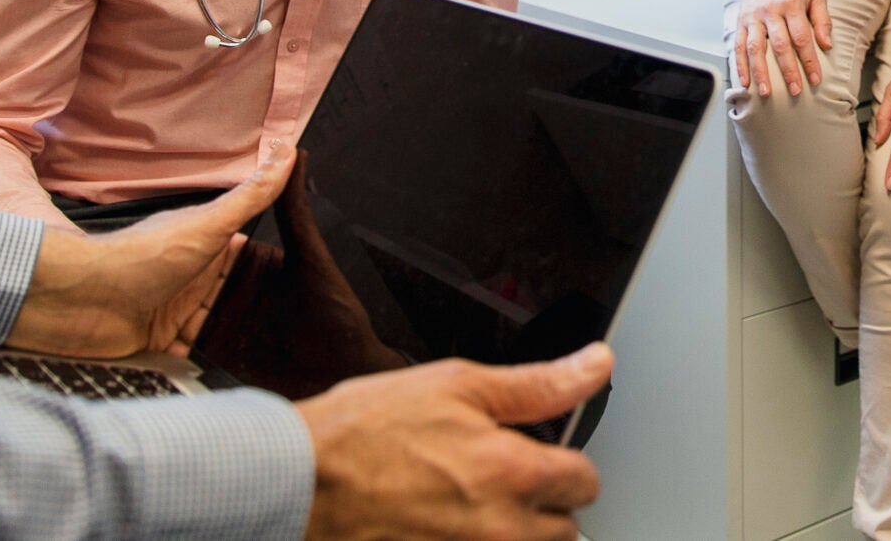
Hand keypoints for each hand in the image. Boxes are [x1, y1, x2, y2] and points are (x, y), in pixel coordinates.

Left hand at [8, 150, 289, 357]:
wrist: (81, 302)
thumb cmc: (141, 257)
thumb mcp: (207, 224)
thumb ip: (251, 195)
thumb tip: (288, 151)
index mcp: (205, 246)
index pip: (247, 255)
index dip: (271, 268)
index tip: (303, 282)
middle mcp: (192, 276)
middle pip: (234, 295)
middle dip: (255, 310)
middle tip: (288, 328)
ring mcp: (175, 309)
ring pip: (216, 325)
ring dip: (233, 336)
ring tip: (264, 352)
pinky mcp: (159, 340)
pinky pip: (192, 353)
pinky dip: (206, 359)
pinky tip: (224, 364)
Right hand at [300, 346, 609, 540]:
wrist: (296, 485)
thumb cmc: (363, 435)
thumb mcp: (457, 385)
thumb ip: (539, 384)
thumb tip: (595, 366)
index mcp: (514, 474)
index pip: (585, 482)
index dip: (564, 464)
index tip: (540, 457)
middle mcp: (502, 532)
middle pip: (563, 532)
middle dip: (541, 506)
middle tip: (498, 483)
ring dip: (514, 534)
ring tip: (471, 509)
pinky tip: (448, 527)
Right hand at [732, 0, 830, 96]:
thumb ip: (823, 19)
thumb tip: (827, 45)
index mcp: (791, 4)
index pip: (802, 37)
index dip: (809, 60)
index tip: (815, 79)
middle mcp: (771, 11)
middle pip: (780, 45)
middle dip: (788, 70)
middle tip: (796, 91)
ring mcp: (753, 17)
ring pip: (756, 48)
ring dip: (760, 72)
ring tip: (766, 93)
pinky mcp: (740, 22)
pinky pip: (739, 46)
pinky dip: (740, 65)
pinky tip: (745, 82)